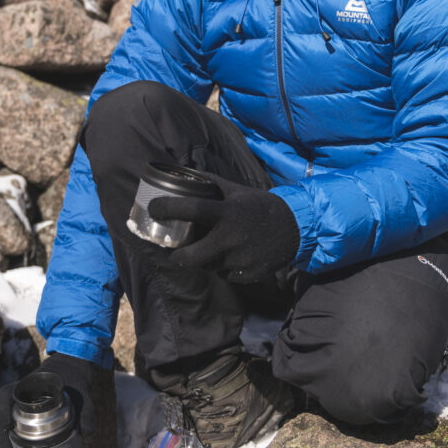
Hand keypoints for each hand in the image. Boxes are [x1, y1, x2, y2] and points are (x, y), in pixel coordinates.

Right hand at [0, 352, 119, 447]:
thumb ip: (87, 409)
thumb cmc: (75, 374)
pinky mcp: (27, 415)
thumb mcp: (82, 388)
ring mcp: (22, 405)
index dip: (2, 411)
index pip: (6, 395)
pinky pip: (15, 431)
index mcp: (29, 384)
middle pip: (3, 419)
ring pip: (6, 428)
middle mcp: (20, 395)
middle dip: (3, 445)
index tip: (7, 426)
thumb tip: (88, 434)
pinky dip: (14, 447)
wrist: (74, 365)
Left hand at [148, 176, 299, 282]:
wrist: (295, 227)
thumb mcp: (236, 190)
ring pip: (207, 267)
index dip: (167, 208)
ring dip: (201, 261)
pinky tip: (227, 256)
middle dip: (176, 257)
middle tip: (171, 252)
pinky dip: (221, 267)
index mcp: (226, 212)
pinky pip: (224, 274)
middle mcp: (231, 238)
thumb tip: (182, 172)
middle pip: (190, 257)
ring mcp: (239, 259)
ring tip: (204, 250)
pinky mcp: (247, 274)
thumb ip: (210, 184)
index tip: (153, 209)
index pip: (189, 209)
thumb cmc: (259, 206)